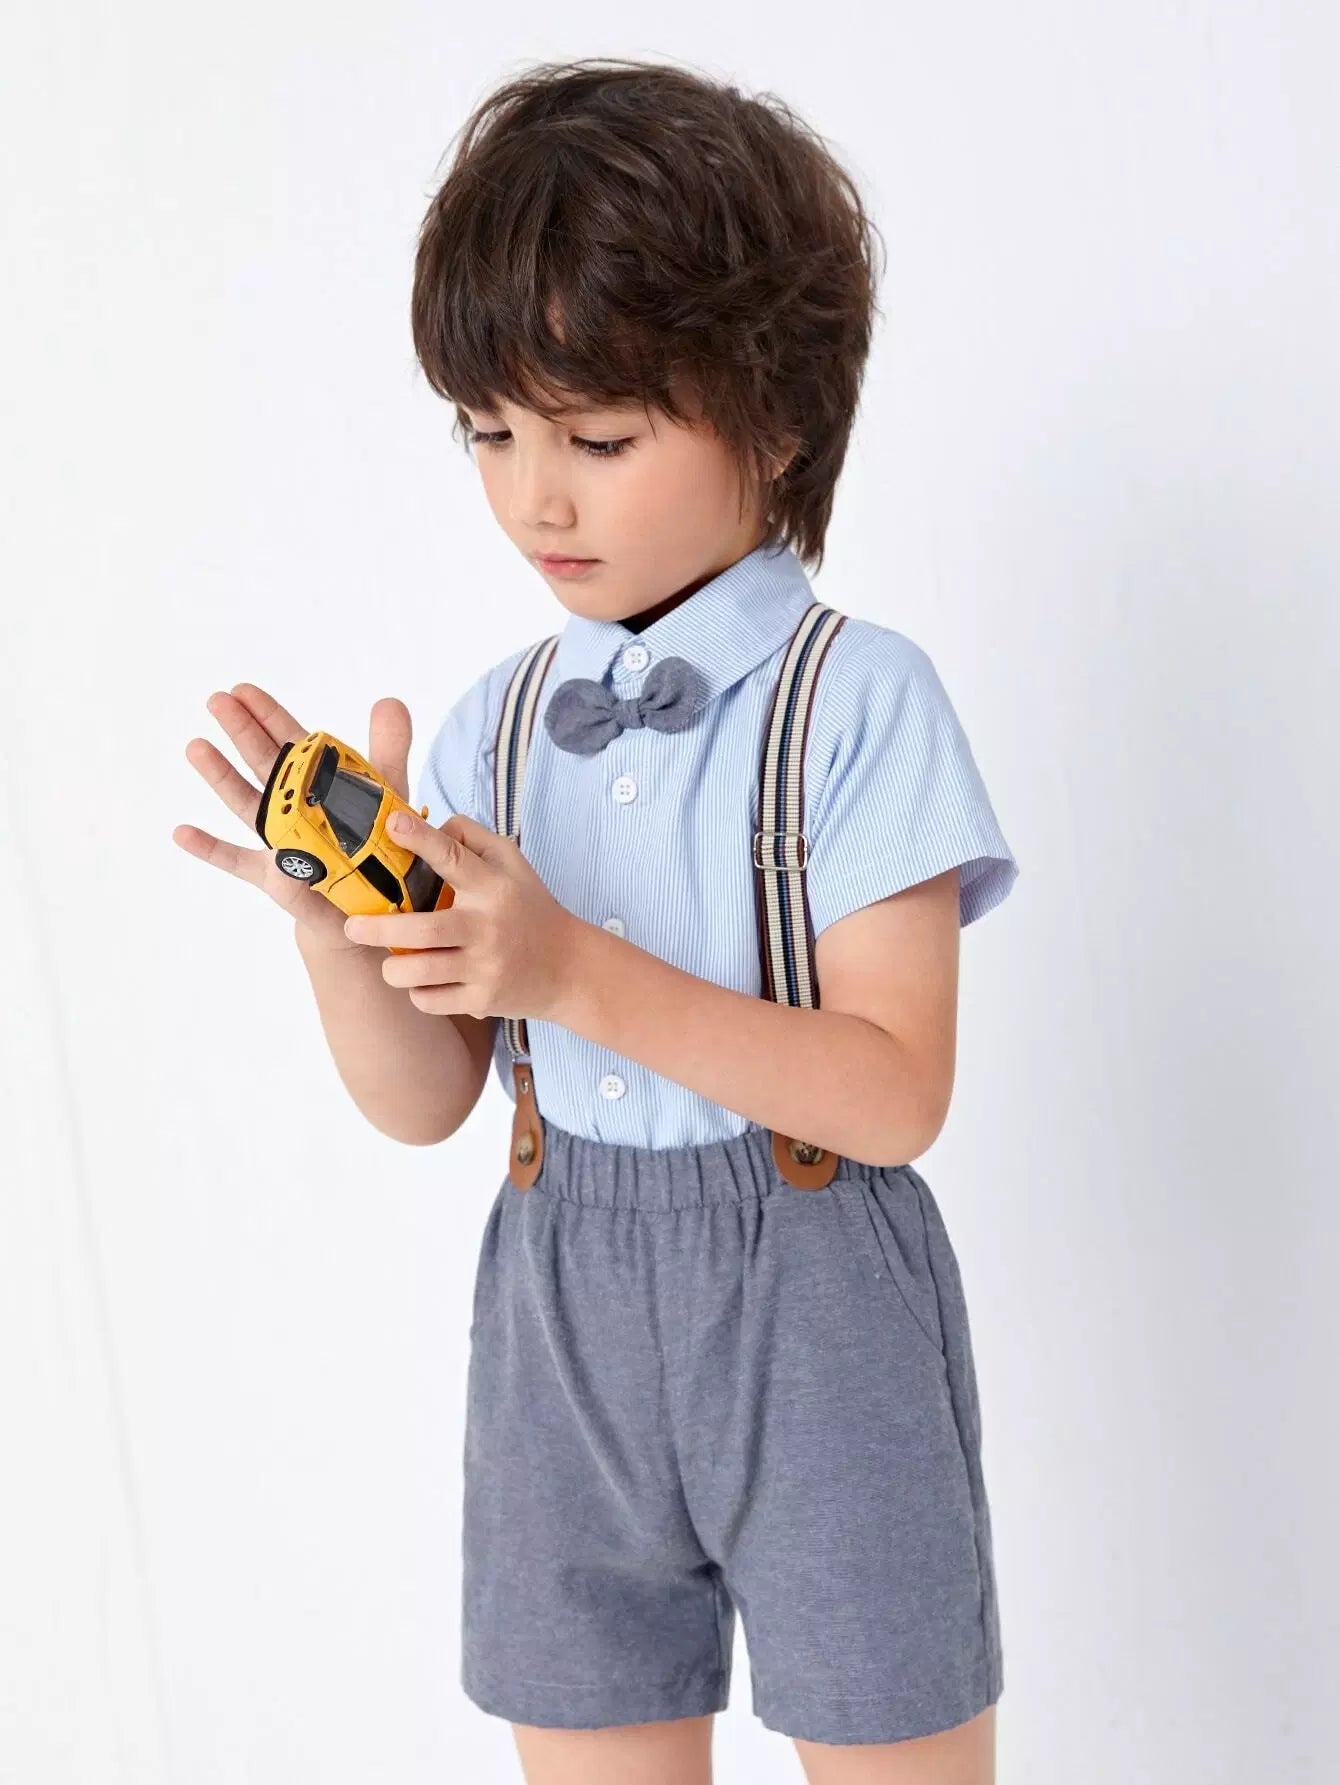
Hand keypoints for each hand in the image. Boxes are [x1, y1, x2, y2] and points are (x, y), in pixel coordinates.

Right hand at [173, 683, 412, 954]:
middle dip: (242, 731)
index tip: (241, 689)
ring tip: (196, 747)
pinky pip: (239, 863)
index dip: (267, 715)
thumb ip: (389, 748)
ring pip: (247, 804)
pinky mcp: (275, 879)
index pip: (290, 743)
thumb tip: (389, 700)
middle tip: (216, 700)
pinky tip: (182, 832)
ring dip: (221, 777)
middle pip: (263, 765)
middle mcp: (292, 807)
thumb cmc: (375, 844)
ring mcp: (278, 841)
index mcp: (317, 783)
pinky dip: (210, 849)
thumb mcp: (387, 793)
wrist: (374, 905)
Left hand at [341, 809, 582, 1022]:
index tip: (391, 824)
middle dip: (377, 930)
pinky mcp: (483, 1001)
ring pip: (420, 973)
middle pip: (423, 930)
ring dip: (393, 969)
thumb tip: (426, 826)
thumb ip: (470, 838)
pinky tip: (423, 983)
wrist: (568, 968)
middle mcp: (488, 927)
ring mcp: (486, 968)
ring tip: (389, 962)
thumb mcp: (511, 862)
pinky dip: (417, 993)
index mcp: (493, 886)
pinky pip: (431, 1001)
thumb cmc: (529, 908)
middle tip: (352, 928)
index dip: (421, 838)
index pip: (453, 858)